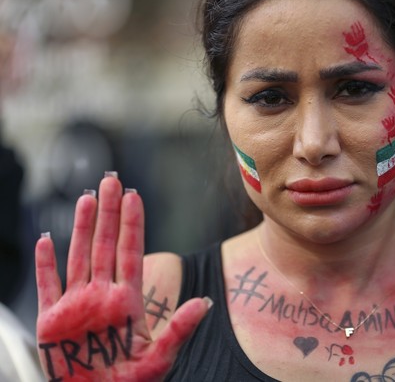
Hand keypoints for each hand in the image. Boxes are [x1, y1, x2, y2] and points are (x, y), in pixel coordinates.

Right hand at [35, 174, 209, 380]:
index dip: (131, 223)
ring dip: (80, 227)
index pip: (130, 252)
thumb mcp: (161, 357)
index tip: (133, 196)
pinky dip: (44, 264)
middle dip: (108, 213)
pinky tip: (46, 241)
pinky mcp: (52, 320)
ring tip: (86, 199)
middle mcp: (102, 295)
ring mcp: (77, 304)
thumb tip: (205, 302)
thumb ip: (180, 328)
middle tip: (110, 181)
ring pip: (78, 256)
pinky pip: (47, 286)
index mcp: (127, 300)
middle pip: (105, 244)